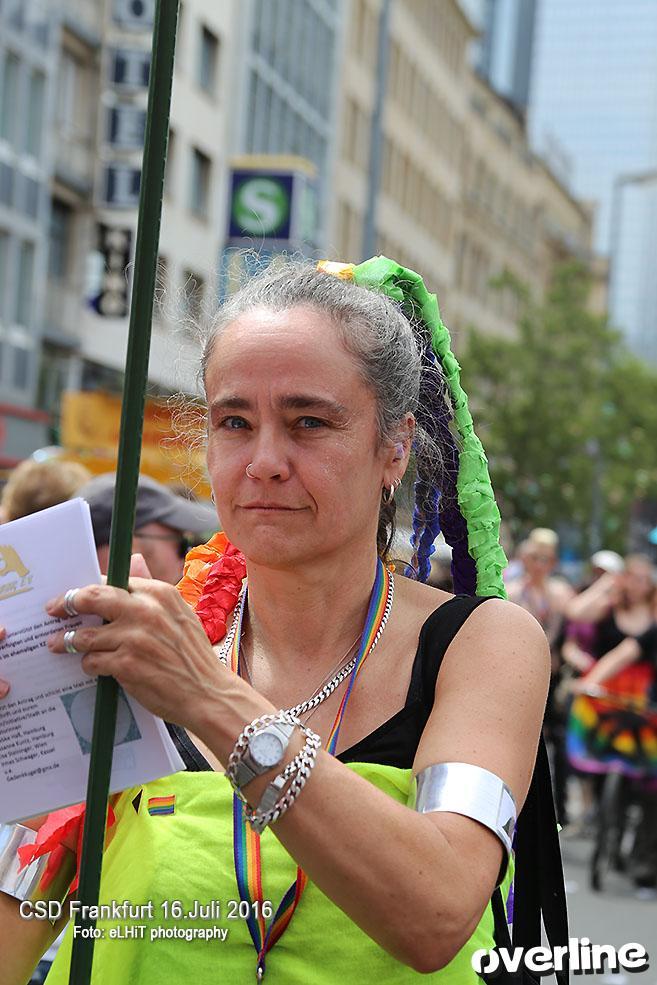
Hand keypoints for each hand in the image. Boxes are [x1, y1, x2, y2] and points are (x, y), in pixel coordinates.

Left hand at [45, 576, 227, 731]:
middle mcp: (146, 611)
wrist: (208, 693)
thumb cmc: (192, 655)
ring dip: (68, 641)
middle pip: (92, 597)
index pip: (112, 581)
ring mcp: (135, 638)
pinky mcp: (126, 665)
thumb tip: (133, 559)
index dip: (88, 587)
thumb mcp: (179, 613)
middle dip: (67, 602)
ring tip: (58, 644)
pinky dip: (89, 664)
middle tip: (53, 609)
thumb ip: (151, 588)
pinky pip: (92, 661)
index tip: (74, 595)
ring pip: (85, 634)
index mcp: (160, 593)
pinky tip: (93, 667)